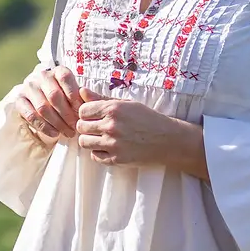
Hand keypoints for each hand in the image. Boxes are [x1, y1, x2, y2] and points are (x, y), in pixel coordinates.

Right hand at [15, 63, 81, 144]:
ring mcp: (28, 87)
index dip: (74, 96)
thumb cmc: (64, 98)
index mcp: (57, 70)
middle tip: (75, 127)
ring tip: (67, 133)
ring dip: (57, 123)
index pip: (65, 78)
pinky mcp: (19, 100)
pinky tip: (54, 134)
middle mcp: (41, 76)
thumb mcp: (74, 94)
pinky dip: (44, 127)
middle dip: (67, 114)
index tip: (82, 112)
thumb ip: (83, 98)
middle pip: (54, 96)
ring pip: (43, 107)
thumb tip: (89, 105)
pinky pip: (31, 115)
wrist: (41, 101)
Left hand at [75, 96, 206, 175]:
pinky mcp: (116, 159)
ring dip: (90, 140)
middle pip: (81, 126)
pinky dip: (98, 153)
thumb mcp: (127, 104)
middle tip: (98, 128)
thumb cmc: (147, 119)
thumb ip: (102, 99)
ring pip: (84, 142)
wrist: (168, 140)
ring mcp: (113, 144)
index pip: (82, 110)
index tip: (94, 116)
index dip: (86, 113)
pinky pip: (94, 156)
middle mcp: (111, 126)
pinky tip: (109, 148)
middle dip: (86, 126)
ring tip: (102, 138)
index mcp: (113, 109)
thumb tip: (82, 91)